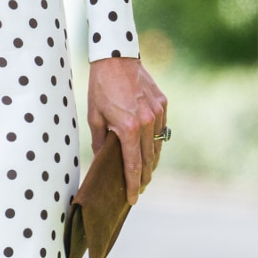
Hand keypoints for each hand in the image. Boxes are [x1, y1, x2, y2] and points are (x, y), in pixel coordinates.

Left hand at [87, 57, 167, 204]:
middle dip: (145, 177)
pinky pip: (162, 129)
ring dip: (152, 161)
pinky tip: (150, 147)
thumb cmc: (101, 88)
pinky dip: (156, 140)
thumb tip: (102, 161)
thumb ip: (101, 142)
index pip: (134, 165)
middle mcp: (148, 123)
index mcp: (129, 128)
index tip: (134, 199)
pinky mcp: (163, 103)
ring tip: (146, 173)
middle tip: (140, 189)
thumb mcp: (95, 117)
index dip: (134, 185)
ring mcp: (158, 113)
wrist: (116, 58)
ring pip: (158, 145)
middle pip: (149, 159)